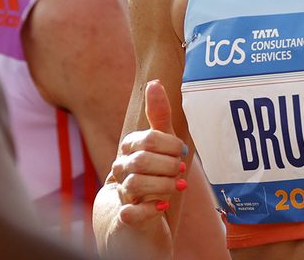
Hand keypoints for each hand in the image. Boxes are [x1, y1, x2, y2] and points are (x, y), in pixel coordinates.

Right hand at [109, 80, 190, 228]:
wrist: (137, 220)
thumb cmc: (152, 176)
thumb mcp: (160, 147)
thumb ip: (157, 117)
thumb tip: (153, 81)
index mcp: (129, 150)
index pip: (148, 139)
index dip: (170, 145)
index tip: (183, 152)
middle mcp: (120, 170)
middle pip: (141, 160)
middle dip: (167, 165)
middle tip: (181, 170)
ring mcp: (120, 195)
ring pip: (135, 185)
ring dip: (163, 186)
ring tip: (178, 187)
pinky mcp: (124, 219)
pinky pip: (131, 214)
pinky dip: (149, 210)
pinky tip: (162, 207)